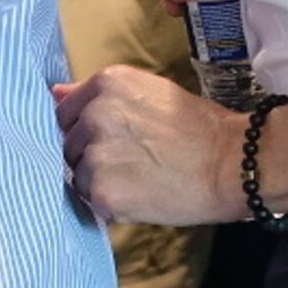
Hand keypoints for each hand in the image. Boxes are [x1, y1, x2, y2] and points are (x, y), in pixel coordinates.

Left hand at [55, 64, 244, 225]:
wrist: (232, 163)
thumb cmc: (200, 128)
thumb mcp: (151, 91)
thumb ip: (101, 95)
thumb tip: (55, 92)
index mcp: (107, 84)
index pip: (66, 111)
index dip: (85, 129)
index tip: (110, 140)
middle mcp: (94, 114)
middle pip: (68, 143)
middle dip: (91, 155)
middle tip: (132, 162)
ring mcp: (95, 154)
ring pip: (77, 174)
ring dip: (100, 181)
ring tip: (139, 179)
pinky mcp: (101, 191)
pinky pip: (90, 200)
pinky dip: (110, 203)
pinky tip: (140, 195)